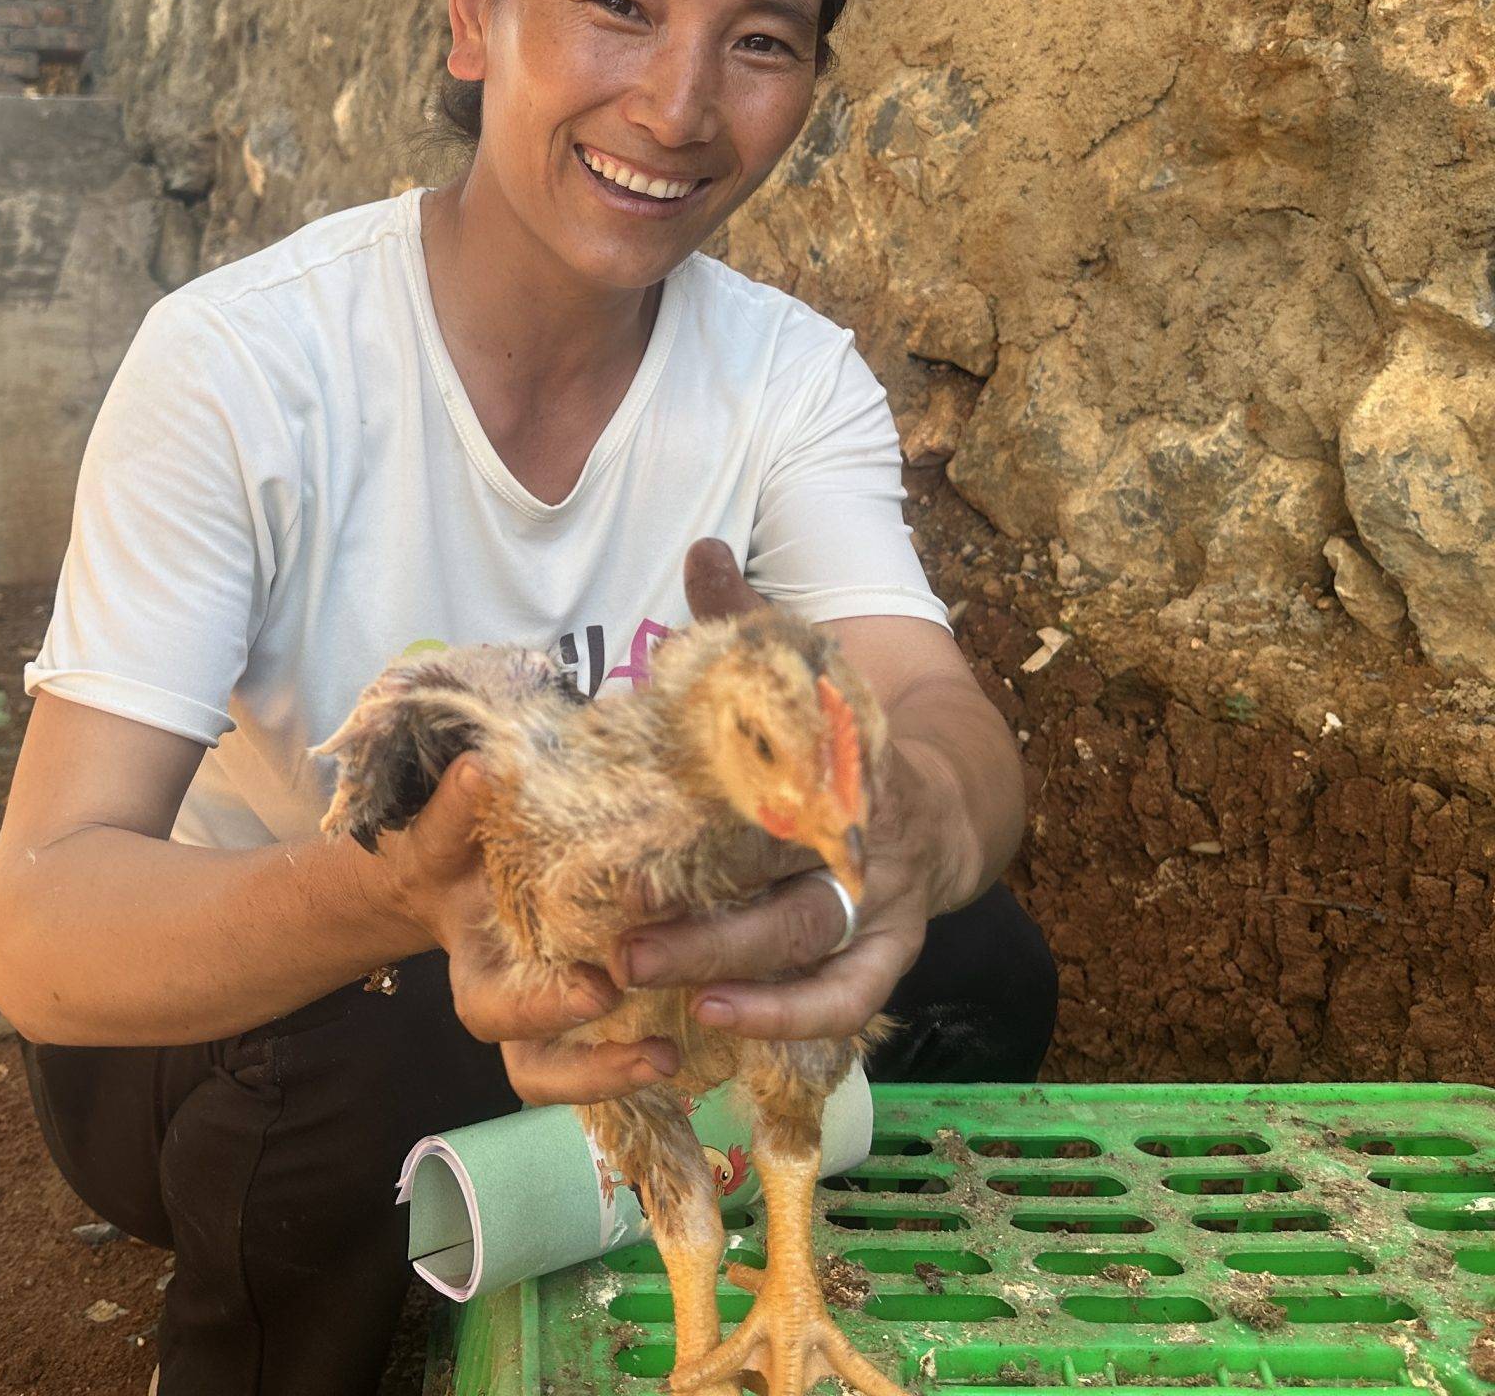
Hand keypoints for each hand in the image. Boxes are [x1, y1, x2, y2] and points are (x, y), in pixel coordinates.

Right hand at [373, 755, 677, 1105]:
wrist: (459, 869)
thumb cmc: (453, 848)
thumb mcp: (446, 831)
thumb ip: (456, 810)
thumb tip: (481, 767)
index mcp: (476, 975)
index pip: (494, 1015)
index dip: (545, 1011)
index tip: (600, 991)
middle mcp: (513, 1010)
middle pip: (538, 1070)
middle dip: (595, 1068)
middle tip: (656, 1053)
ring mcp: (554, 1017)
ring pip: (577, 1074)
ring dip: (625, 1074)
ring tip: (675, 1059)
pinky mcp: (598, 1002)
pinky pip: (619, 1041)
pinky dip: (655, 1043)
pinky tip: (709, 1029)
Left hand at [601, 539, 957, 1040]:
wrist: (944, 795)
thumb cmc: (840, 732)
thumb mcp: (806, 665)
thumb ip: (748, 614)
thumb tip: (703, 546)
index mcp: (841, 759)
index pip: (789, 782)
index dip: (726, 803)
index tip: (648, 821)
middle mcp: (866, 838)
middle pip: (787, 887)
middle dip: (708, 920)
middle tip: (622, 938)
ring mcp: (883, 903)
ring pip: (810, 949)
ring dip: (733, 971)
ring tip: (648, 980)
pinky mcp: (888, 952)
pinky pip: (846, 998)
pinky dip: (787, 1016)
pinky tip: (715, 1019)